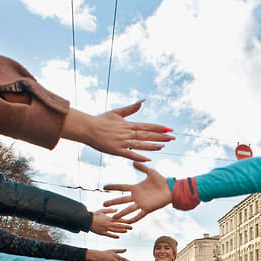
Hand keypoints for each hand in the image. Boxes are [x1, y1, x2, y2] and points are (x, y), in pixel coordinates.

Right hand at [60, 101, 174, 161]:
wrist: (87, 127)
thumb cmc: (101, 120)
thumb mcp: (117, 113)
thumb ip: (131, 109)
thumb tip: (143, 101)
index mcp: (128, 124)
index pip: (147, 126)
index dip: (159, 128)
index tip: (170, 129)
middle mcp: (127, 132)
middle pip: (147, 134)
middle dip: (161, 136)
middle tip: (173, 138)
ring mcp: (121, 141)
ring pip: (140, 144)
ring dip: (152, 145)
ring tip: (164, 146)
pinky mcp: (115, 150)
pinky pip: (129, 154)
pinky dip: (138, 156)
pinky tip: (148, 159)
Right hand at [89, 208, 131, 237]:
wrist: (86, 220)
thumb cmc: (94, 215)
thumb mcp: (102, 210)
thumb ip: (110, 210)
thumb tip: (117, 209)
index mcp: (108, 218)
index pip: (118, 219)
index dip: (125, 221)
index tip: (130, 221)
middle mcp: (108, 224)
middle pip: (119, 225)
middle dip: (126, 226)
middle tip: (132, 227)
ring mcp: (105, 229)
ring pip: (115, 230)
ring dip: (121, 231)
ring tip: (126, 231)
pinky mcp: (102, 233)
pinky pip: (109, 235)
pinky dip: (114, 236)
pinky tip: (118, 236)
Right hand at [103, 162, 171, 222]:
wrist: (171, 189)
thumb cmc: (161, 181)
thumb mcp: (151, 172)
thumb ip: (142, 168)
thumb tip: (134, 161)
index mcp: (136, 188)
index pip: (122, 188)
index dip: (113, 187)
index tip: (104, 187)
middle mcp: (136, 197)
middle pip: (122, 200)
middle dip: (113, 202)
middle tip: (103, 204)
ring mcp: (141, 203)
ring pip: (128, 209)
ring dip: (121, 213)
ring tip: (113, 217)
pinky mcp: (148, 208)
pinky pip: (139, 215)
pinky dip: (134, 218)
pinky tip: (128, 222)